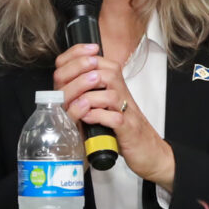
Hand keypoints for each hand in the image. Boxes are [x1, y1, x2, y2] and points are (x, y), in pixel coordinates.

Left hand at [52, 43, 173, 193]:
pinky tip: (86, 119)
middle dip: (78, 80)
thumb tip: (62, 83)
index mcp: (115, 83)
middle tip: (65, 93)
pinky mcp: (128, 128)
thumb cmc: (122, 127)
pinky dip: (96, 117)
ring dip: (86, 99)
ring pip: (109, 93)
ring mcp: (127, 110)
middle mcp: (122, 92)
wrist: (147, 149)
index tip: (62, 75)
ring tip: (74, 107)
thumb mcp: (104, 103)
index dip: (75, 61)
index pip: (96, 59)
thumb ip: (88, 91)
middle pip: (103, 71)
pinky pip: (114, 117)